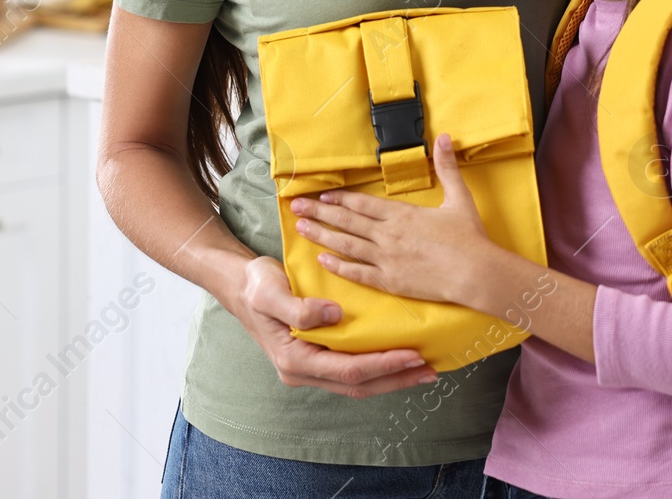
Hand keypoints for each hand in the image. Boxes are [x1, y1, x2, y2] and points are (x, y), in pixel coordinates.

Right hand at [229, 255, 438, 396]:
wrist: (240, 285)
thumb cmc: (255, 286)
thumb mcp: (269, 291)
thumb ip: (298, 307)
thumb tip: (333, 315)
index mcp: (295, 360)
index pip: (348, 371)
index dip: (382, 366)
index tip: (412, 356)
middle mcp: (304, 371)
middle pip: (358, 385)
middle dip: (396, 379)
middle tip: (430, 370)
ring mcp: (311, 368)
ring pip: (358, 383)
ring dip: (392, 377)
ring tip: (424, 369)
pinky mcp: (318, 357)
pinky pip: (353, 369)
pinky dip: (379, 367)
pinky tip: (399, 358)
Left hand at [290, 134, 496, 305]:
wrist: (476, 273)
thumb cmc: (469, 237)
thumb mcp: (459, 197)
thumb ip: (447, 167)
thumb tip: (445, 137)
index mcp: (401, 214)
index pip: (361, 204)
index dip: (338, 200)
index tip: (320, 196)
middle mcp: (388, 235)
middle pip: (346, 222)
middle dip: (318, 214)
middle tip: (296, 208)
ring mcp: (386, 259)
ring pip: (346, 245)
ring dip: (321, 236)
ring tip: (301, 229)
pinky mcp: (390, 282)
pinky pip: (358, 272)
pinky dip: (339, 266)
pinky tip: (323, 260)